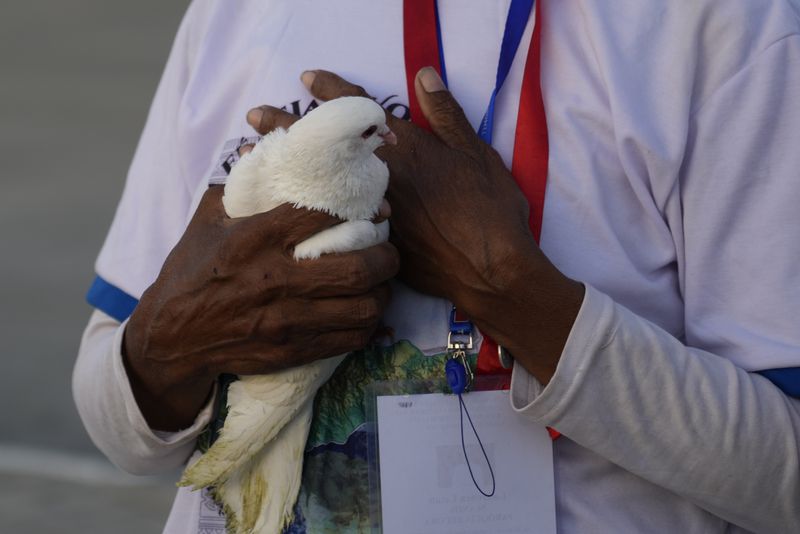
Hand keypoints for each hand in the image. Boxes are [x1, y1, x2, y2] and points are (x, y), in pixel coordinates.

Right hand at [124, 187, 398, 429]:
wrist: (171, 338)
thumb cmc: (192, 270)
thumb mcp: (208, 219)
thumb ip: (240, 183)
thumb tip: (266, 145)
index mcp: (254, 239)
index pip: (321, 217)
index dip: (359, 209)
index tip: (376, 207)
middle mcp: (274, 280)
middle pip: (356, 268)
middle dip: (385, 256)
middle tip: (388, 248)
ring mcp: (285, 320)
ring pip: (361, 307)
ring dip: (382, 293)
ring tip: (382, 281)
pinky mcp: (292, 350)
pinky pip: (349, 338)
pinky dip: (367, 323)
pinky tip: (364, 309)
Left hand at [283, 68, 583, 382]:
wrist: (490, 269)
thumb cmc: (489, 209)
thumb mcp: (476, 152)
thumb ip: (446, 114)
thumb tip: (423, 74)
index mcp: (402, 151)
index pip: (358, 111)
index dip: (332, 90)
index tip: (306, 77)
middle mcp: (375, 180)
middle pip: (322, 147)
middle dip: (286, 127)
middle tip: (253, 117)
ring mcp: (368, 214)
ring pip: (313, 184)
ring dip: (280, 167)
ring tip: (250, 160)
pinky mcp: (368, 244)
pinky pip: (324, 223)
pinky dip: (297, 211)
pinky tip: (277, 208)